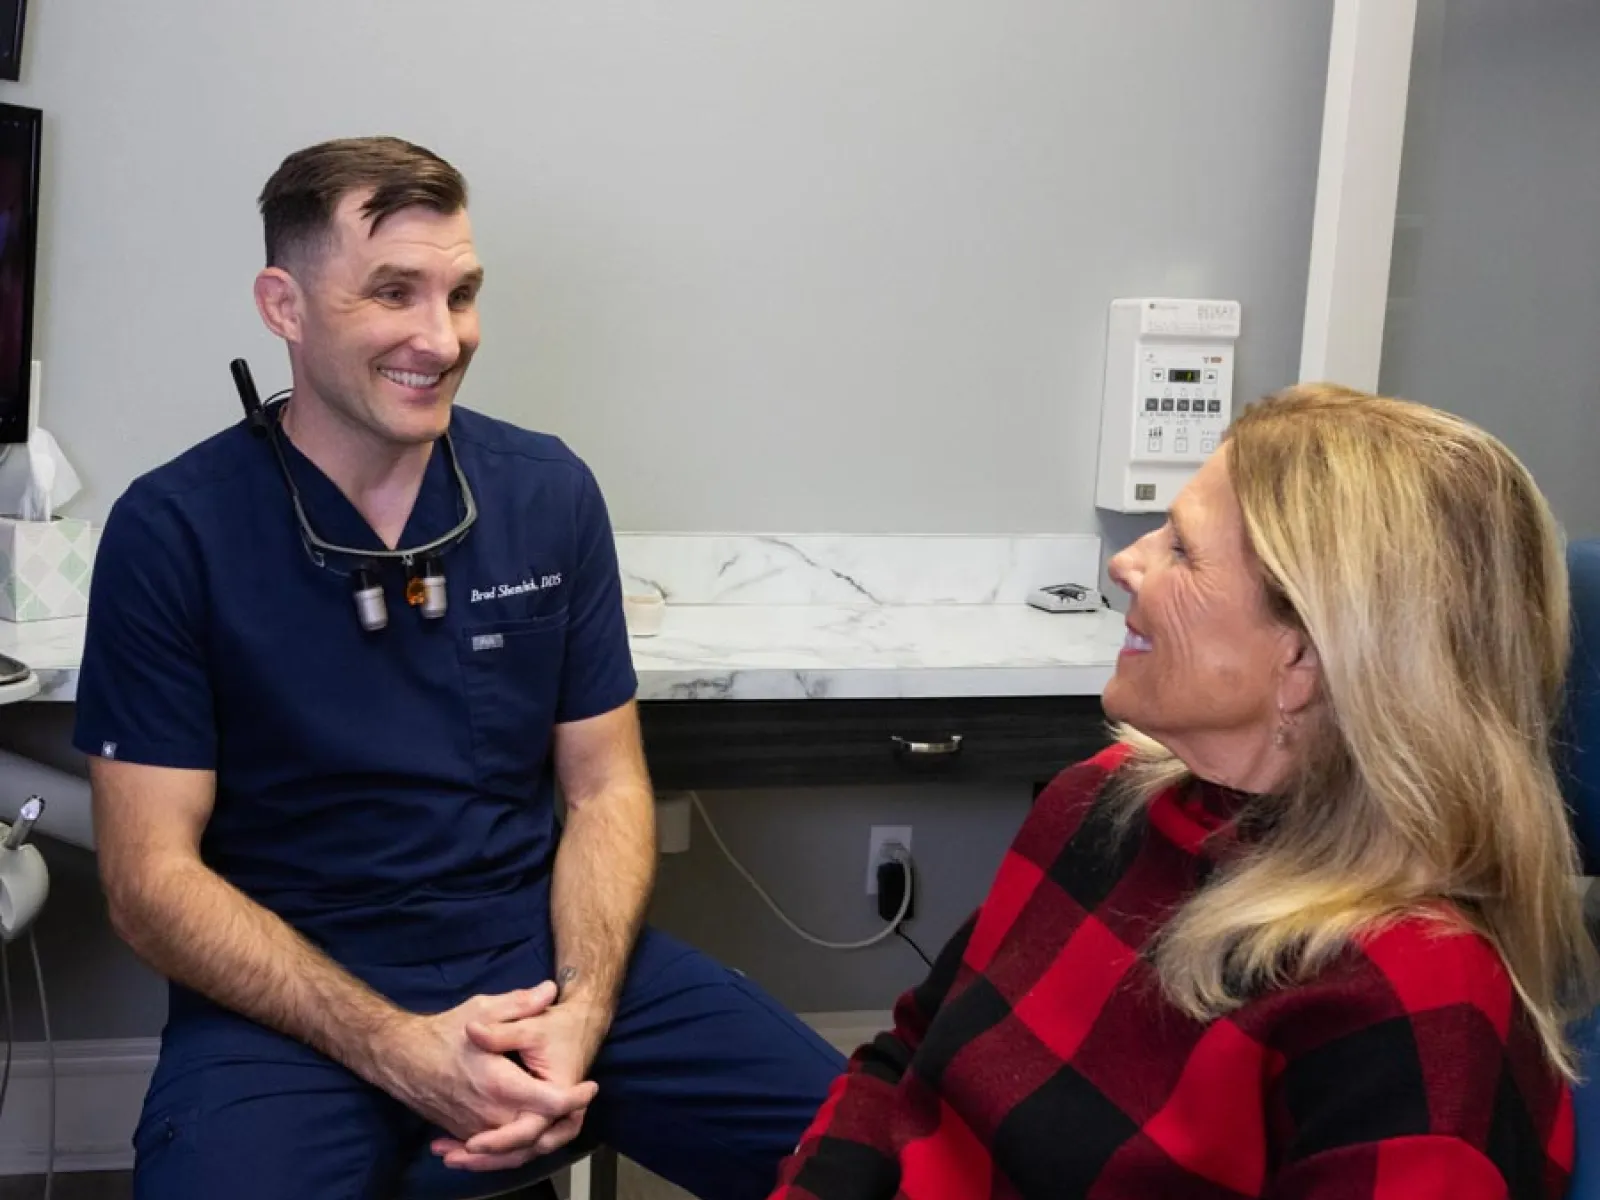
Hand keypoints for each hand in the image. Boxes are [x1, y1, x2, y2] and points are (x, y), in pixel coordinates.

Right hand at [374, 983, 597, 1153]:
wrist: (399, 1057)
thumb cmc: (442, 1031)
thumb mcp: (483, 1007)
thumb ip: (520, 1003)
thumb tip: (551, 990)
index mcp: (499, 1082)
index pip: (549, 1103)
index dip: (575, 1098)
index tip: (590, 1086)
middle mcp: (489, 1112)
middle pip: (538, 1134)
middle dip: (564, 1123)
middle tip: (580, 1105)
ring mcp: (474, 1126)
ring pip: (517, 1148)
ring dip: (544, 1138)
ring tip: (564, 1119)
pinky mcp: (463, 1131)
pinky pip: (495, 1150)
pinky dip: (516, 1145)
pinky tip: (527, 1130)